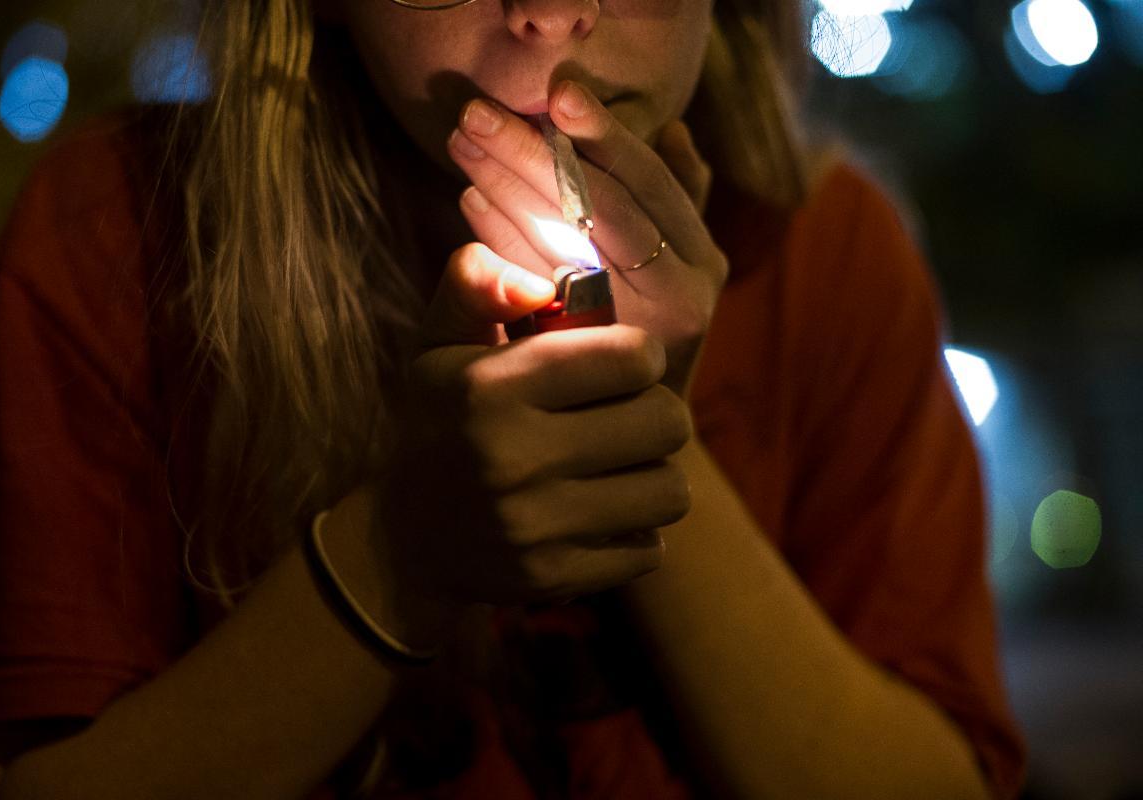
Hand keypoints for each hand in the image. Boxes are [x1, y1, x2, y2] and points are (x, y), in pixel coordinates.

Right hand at [378, 243, 691, 608]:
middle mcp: (512, 457)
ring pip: (669, 491)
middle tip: (626, 419)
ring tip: (617, 469)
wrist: (405, 540)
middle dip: (655, 414)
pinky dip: (634, 535)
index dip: (639, 356)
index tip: (621, 367)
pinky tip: (596, 519)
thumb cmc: (442, 422)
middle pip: (666, 423)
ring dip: (653, 477)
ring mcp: (534, 526)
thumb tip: (539, 283)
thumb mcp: (440, 343)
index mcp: (490, 388)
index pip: (632, 358)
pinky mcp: (552, 579)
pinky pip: (649, 551)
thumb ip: (475, 283)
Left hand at [447, 81, 726, 397]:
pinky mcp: (605, 358)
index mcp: (696, 249)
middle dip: (535, 153)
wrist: (622, 433)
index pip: (647, 179)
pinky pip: (545, 287)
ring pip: (570, 240)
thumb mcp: (664, 264)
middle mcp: (687, 285)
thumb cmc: (631, 332)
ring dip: (508, 185)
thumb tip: (677, 131)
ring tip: (461, 146)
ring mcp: (645, 326)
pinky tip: (469, 202)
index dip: (604, 133)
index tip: (557, 92)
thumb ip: (670, 202)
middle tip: (476, 115)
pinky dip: (506, 239)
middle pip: (605, 204)